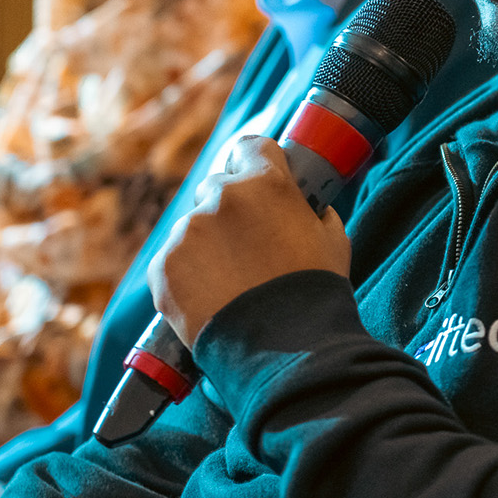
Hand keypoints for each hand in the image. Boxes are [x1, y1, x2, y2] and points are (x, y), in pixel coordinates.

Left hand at [150, 135, 349, 346]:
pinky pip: (174, 260)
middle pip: (217, 187)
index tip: (259, 181)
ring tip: (231, 283)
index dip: (256, 163)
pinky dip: (187, 275)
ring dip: (208, 244)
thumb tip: (310, 208)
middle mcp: (220, 198)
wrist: (283, 350)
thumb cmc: (315, 294)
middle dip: (230, 209)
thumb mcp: (333, 240)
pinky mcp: (164, 267)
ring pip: (194, 227)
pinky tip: (211, 298)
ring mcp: (187, 232)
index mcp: (265, 182)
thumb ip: (315, 213)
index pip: (251, 146)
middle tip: (248, 244)